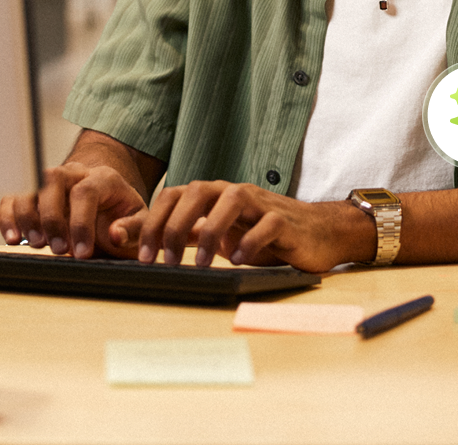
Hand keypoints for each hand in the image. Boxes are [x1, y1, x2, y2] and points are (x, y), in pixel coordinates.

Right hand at [0, 162, 146, 258]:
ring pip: (30, 186)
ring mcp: (52, 181)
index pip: (86, 191)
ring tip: (37, 243)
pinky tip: (13, 238)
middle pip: (52, 180)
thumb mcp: (140, 221)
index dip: (81, 223)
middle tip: (57, 248)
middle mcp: (75, 173)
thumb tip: (115, 234)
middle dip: (52, 217)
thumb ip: (132, 228)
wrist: (109, 202)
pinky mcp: (33, 193)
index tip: (82, 252)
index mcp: (103, 177)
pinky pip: (13, 197)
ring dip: (28, 217)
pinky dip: (9, 217)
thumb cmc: (122, 213)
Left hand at [132, 181, 372, 272]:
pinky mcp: (284, 221)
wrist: (317, 233)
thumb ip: (185, 235)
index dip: (152, 222)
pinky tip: (239, 261)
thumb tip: (141, 244)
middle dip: (173, 226)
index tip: (141, 256)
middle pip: (196, 192)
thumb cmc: (262, 234)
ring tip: (200, 264)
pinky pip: (265, 224)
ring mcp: (260, 204)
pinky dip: (249, 241)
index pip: (174, 195)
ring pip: (230, 201)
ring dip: (211, 231)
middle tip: (163, 260)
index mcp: (214, 196)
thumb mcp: (218, 236)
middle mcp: (234, 193)